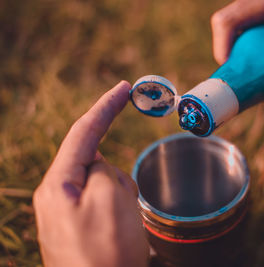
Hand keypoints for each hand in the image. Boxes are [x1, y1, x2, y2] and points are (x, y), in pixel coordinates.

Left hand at [33, 81, 148, 266]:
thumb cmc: (106, 253)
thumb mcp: (109, 199)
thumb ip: (103, 170)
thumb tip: (98, 166)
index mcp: (58, 184)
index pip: (83, 133)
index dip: (105, 108)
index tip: (123, 88)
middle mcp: (58, 195)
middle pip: (97, 163)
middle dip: (118, 178)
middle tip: (123, 210)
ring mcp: (69, 212)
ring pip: (105, 184)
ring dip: (121, 198)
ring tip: (120, 229)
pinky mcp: (81, 224)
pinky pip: (105, 203)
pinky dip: (119, 209)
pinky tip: (118, 234)